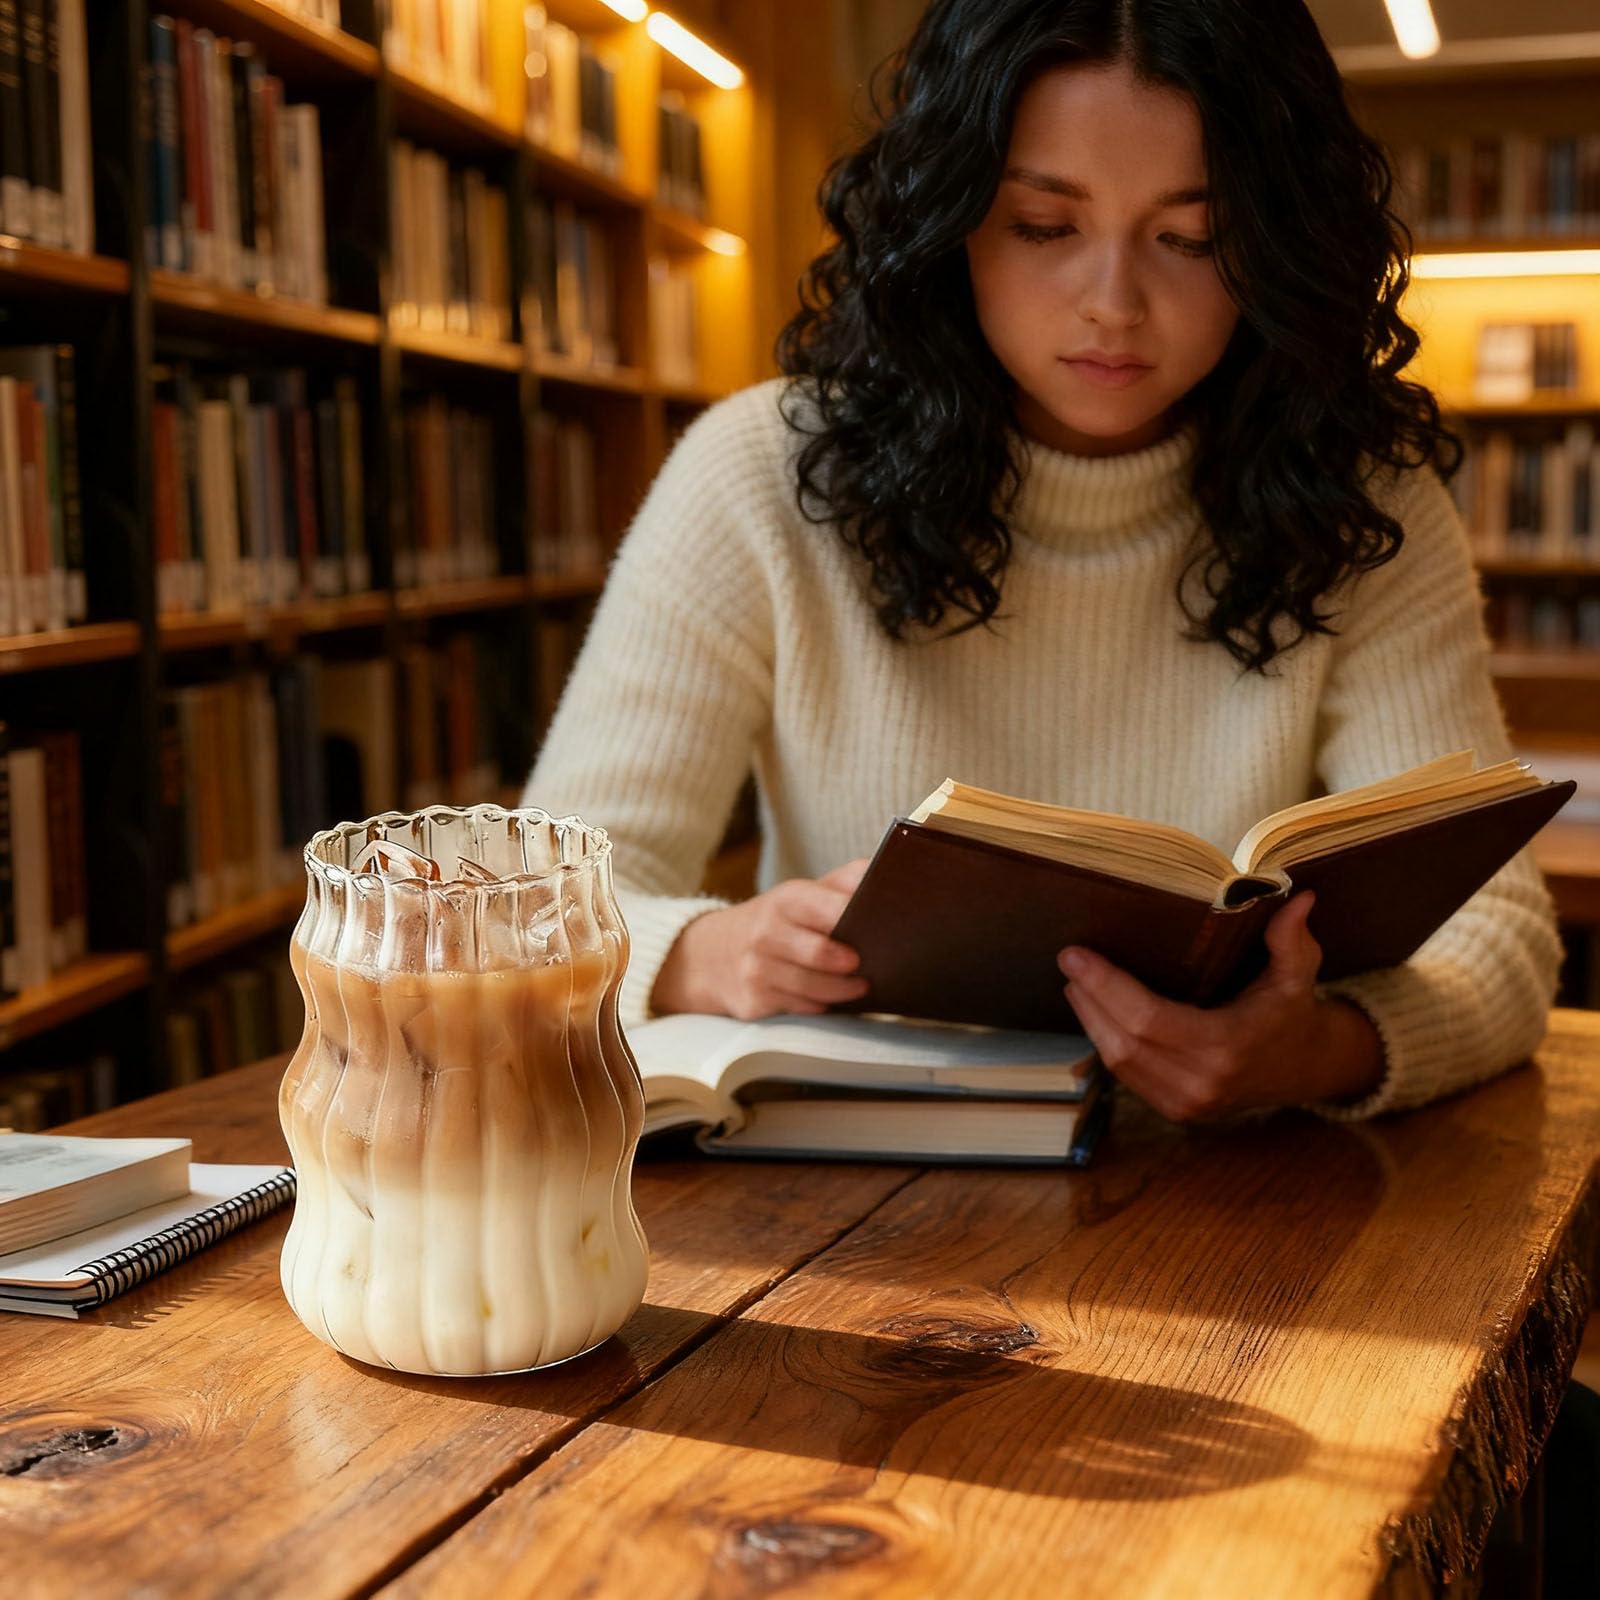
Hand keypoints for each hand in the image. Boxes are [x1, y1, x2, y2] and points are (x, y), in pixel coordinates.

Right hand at [651, 860, 872, 1019]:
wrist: (715, 952)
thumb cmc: (779, 921)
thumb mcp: (805, 893)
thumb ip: (847, 881)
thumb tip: (889, 871)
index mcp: (787, 899)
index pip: (824, 905)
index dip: (851, 915)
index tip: (878, 924)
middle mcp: (767, 932)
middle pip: (817, 952)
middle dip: (846, 962)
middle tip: (867, 965)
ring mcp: (757, 968)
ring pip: (810, 987)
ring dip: (841, 991)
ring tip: (862, 986)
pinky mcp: (753, 1001)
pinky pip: (797, 1008)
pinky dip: (820, 1006)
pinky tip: (833, 1001)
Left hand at [1057, 891, 1384, 1120]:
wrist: (1306, 1068)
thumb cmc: (1293, 1012)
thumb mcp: (1297, 973)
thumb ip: (1291, 938)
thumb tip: (1298, 897)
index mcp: (1227, 1047)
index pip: (1148, 1018)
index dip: (1105, 986)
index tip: (1074, 955)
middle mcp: (1202, 1083)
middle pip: (1123, 1041)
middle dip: (1090, 999)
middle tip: (1069, 961)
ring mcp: (1187, 1104)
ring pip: (1118, 1062)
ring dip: (1091, 1021)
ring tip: (1075, 983)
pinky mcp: (1177, 1112)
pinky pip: (1127, 1076)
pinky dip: (1107, 1042)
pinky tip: (1097, 1012)